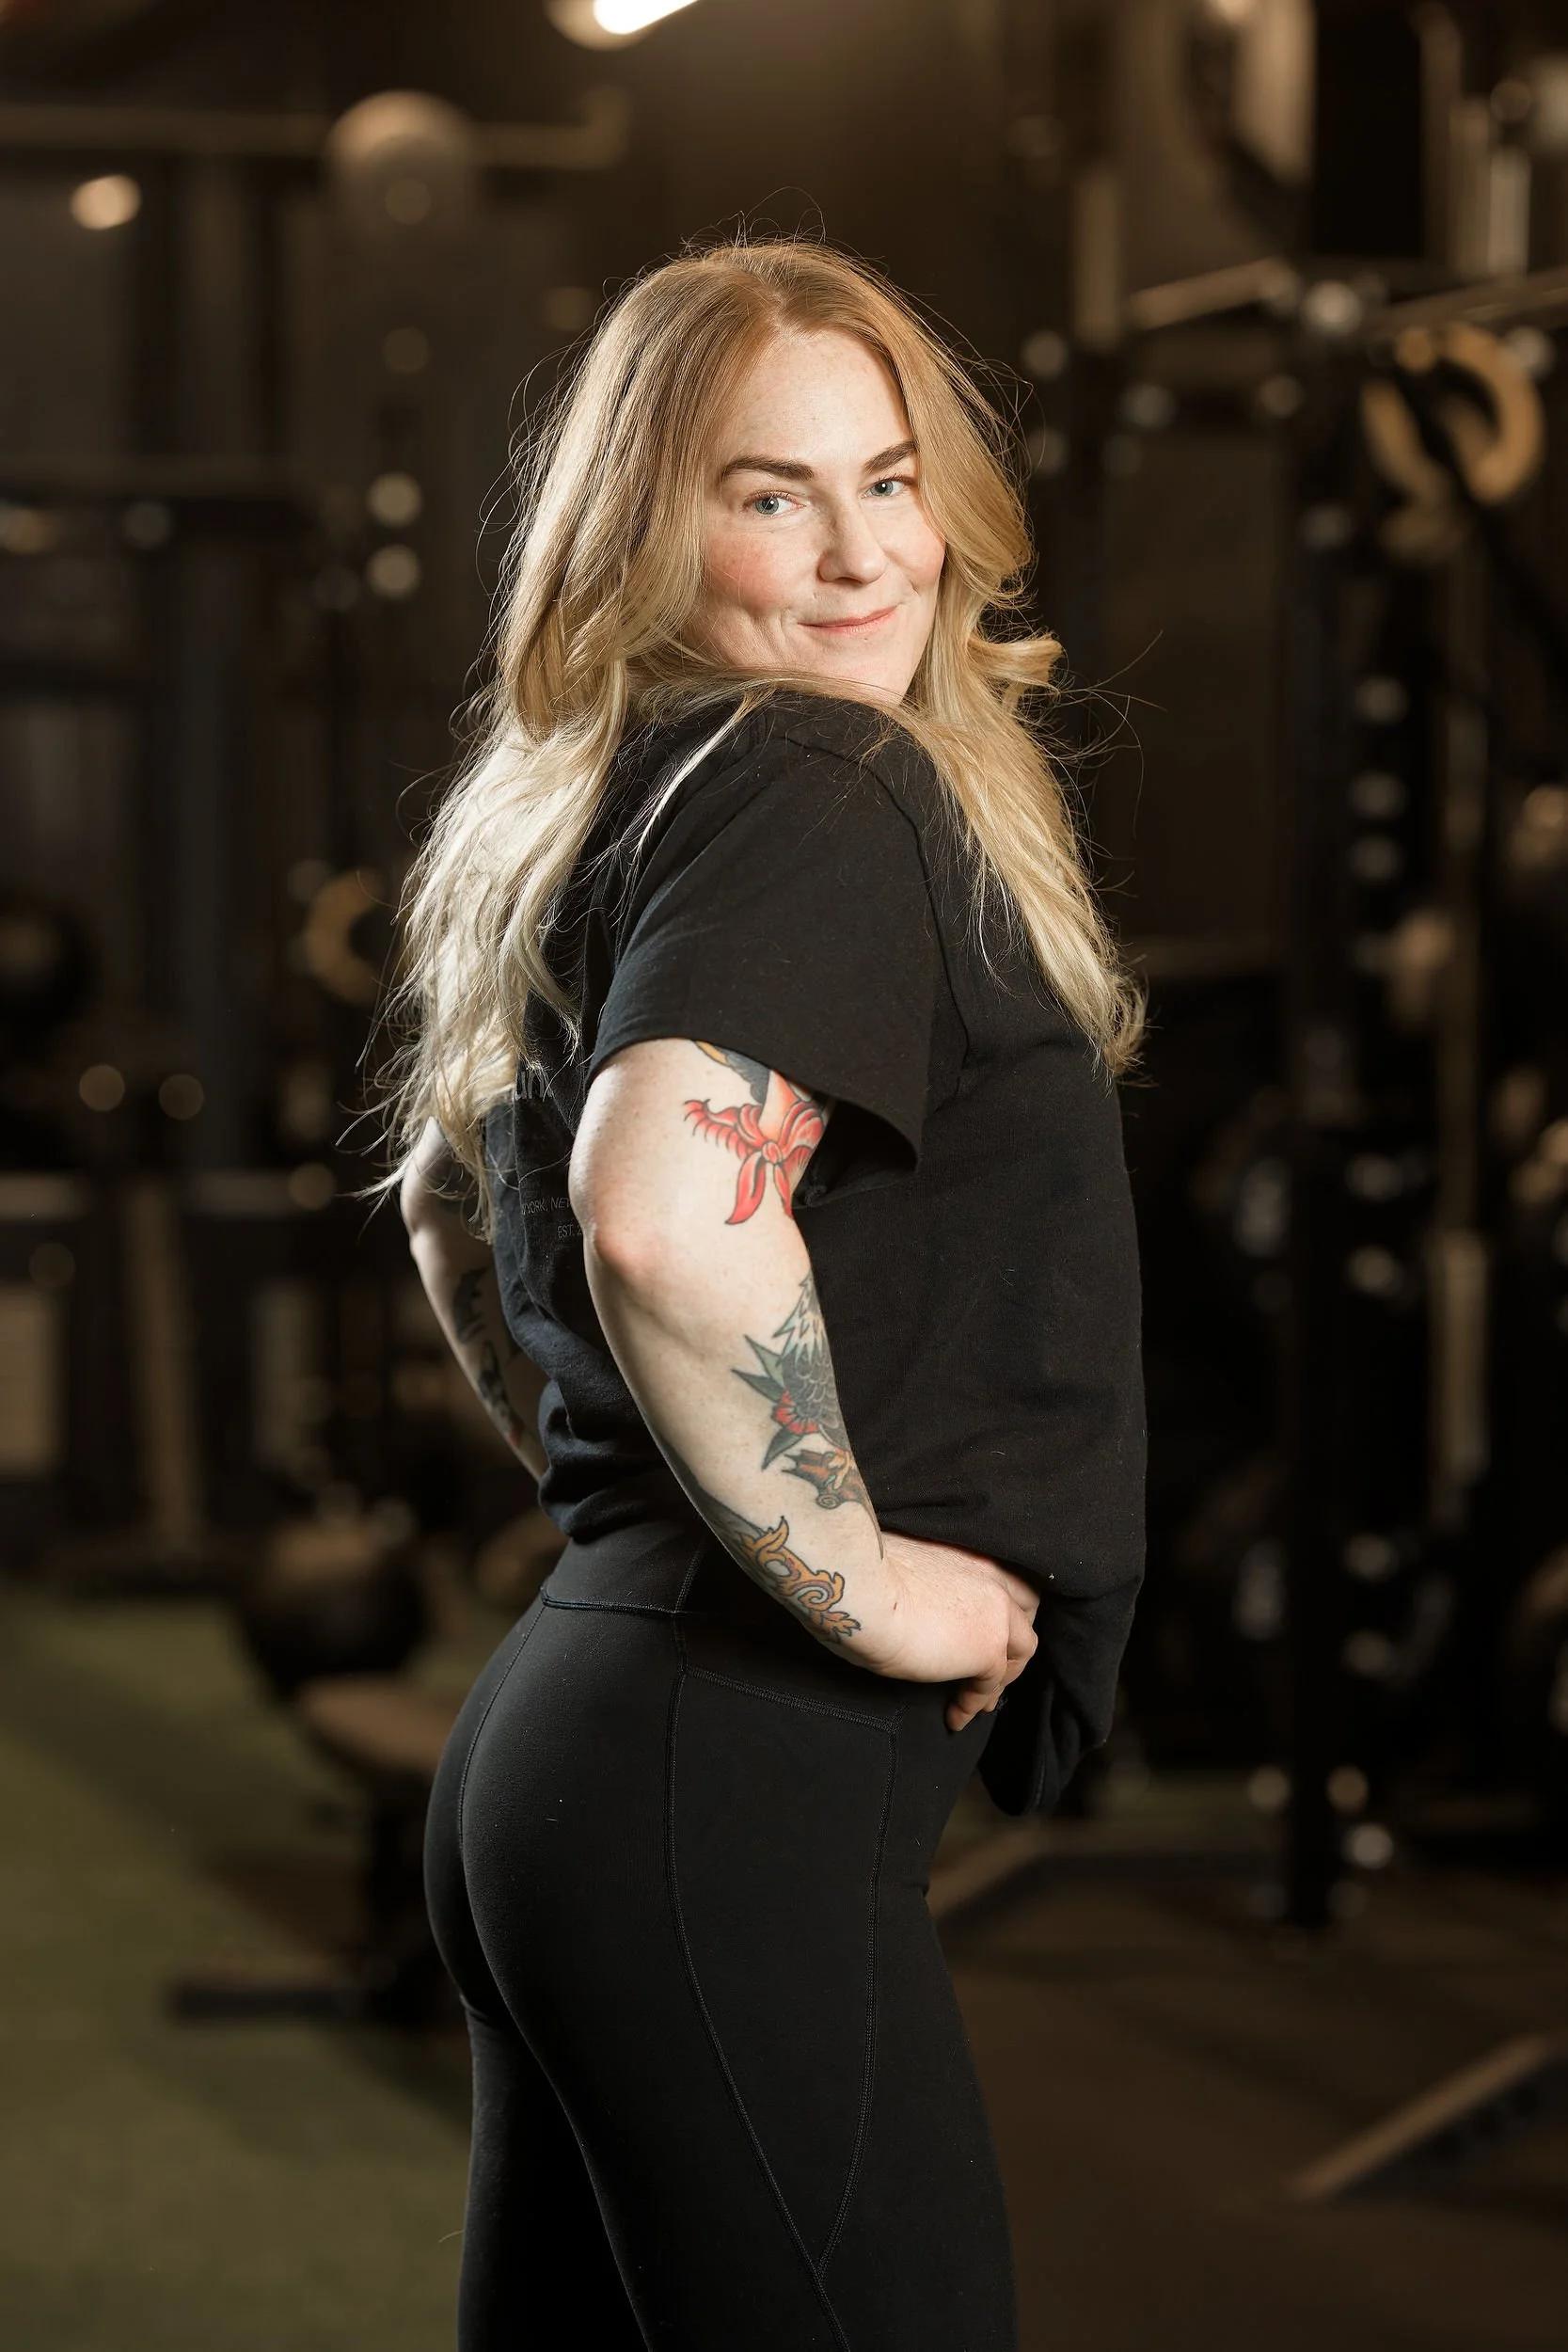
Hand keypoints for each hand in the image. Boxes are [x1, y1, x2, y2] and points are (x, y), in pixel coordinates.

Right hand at [872, 1532, 1039, 1732]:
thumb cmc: (864, 1575)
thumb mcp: (907, 1567)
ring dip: (1000, 1678)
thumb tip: (919, 1604)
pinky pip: (991, 1684)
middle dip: (1014, 1640)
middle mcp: (993, 1577)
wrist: (863, 1591)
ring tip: (976, 1702)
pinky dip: (972, 1703)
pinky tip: (953, 1716)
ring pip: (1021, 1650)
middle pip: (1027, 1612)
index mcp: (972, 1552)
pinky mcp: (989, 1648)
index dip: (1004, 1608)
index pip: (1008, 1580)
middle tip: (994, 1668)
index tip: (985, 1629)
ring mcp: (997, 1613)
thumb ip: (930, 1582)